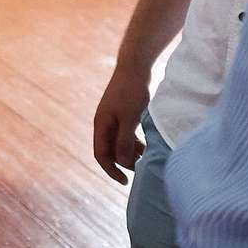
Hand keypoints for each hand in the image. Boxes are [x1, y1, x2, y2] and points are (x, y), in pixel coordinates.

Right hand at [91, 64, 150, 183]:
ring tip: (146, 156)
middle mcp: (104, 123)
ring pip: (119, 143)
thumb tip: (122, 162)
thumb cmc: (131, 91)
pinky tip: (146, 144)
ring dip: (130, 152)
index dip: (111, 170)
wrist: (135, 66)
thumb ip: (125, 141)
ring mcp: (113, 118)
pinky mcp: (122, 113)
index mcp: (101, 124)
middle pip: (110, 150)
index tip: (126, 181)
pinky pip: (125, 134)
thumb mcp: (129, 118)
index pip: (101, 155)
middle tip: (141, 167)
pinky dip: (134, 142)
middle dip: (123, 161)